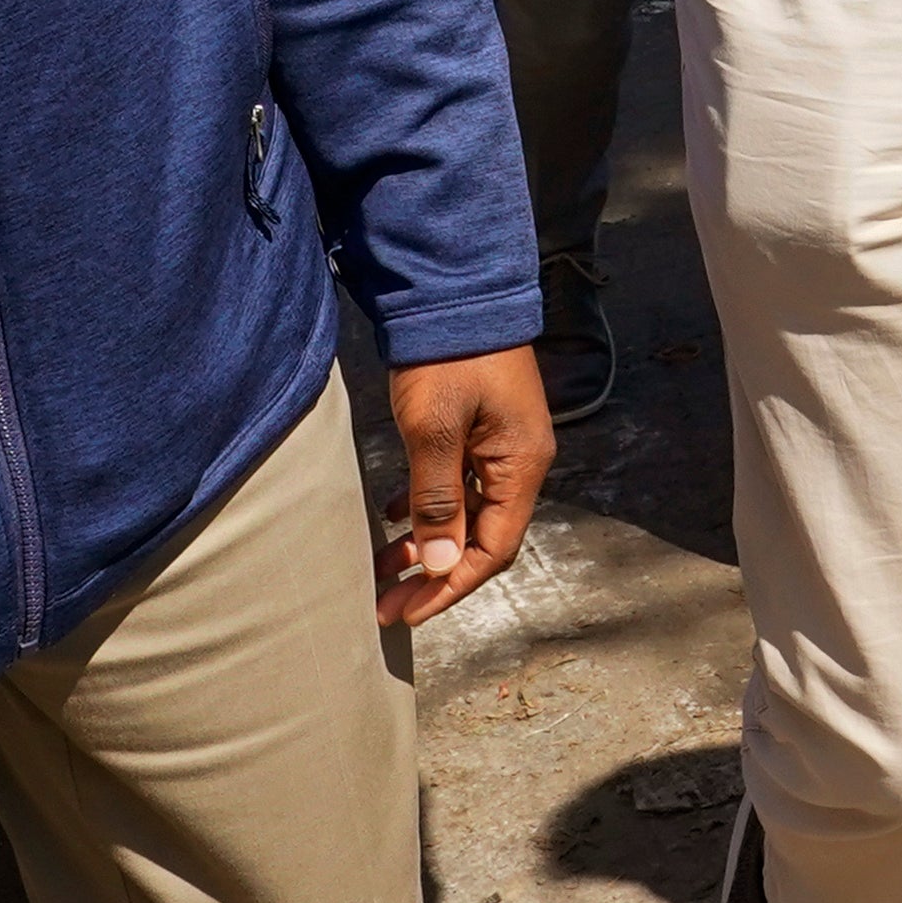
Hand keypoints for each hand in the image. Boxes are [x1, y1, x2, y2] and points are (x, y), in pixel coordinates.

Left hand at [377, 344, 553, 625]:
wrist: (455, 290)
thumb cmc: (447, 358)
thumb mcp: (434, 430)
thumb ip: (438, 500)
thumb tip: (441, 566)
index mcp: (520, 466)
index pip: (492, 549)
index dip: (451, 586)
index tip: (407, 612)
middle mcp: (518, 461)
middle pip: (480, 537)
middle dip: (434, 573)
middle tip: (386, 602)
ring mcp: (499, 443)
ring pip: (465, 512)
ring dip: (426, 541)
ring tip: (381, 565)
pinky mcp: (478, 427)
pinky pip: (456, 483)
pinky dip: (425, 506)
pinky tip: (392, 514)